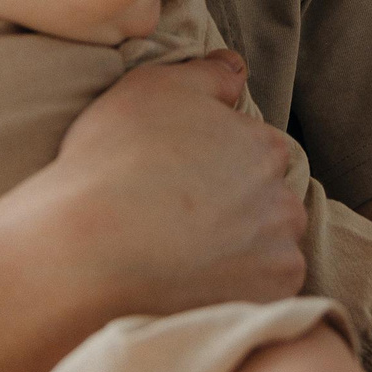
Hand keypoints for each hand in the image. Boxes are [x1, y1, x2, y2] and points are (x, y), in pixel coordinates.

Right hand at [43, 51, 309, 318]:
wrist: (87, 249)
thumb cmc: (114, 160)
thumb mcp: (154, 86)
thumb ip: (208, 75)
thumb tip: (237, 69)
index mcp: (265, 146)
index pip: (257, 152)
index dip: (217, 163)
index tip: (181, 178)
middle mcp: (284, 199)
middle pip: (268, 201)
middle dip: (237, 207)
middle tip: (180, 219)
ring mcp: (278, 254)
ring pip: (268, 249)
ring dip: (240, 250)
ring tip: (184, 257)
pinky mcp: (265, 301)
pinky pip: (261, 293)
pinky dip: (235, 289)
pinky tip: (193, 284)